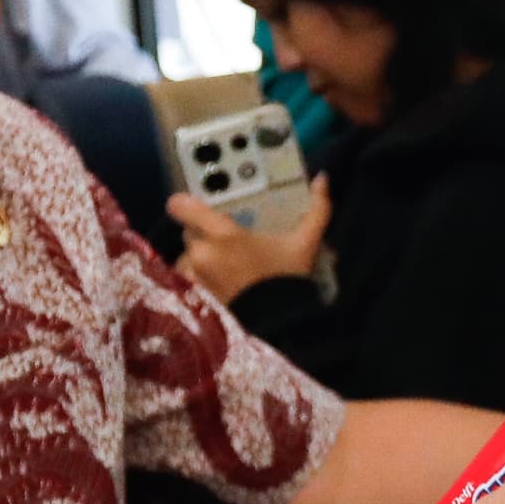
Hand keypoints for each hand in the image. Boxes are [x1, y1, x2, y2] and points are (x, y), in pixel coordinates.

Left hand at [168, 175, 326, 301]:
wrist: (281, 325)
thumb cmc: (289, 280)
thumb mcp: (306, 243)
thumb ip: (316, 208)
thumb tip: (322, 178)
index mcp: (224, 234)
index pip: (182, 207)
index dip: (184, 204)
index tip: (192, 206)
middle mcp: (202, 253)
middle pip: (188, 233)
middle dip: (201, 235)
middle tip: (224, 242)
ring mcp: (196, 278)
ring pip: (185, 258)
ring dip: (197, 259)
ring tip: (220, 266)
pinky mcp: (195, 298)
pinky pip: (186, 281)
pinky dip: (196, 280)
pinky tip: (215, 284)